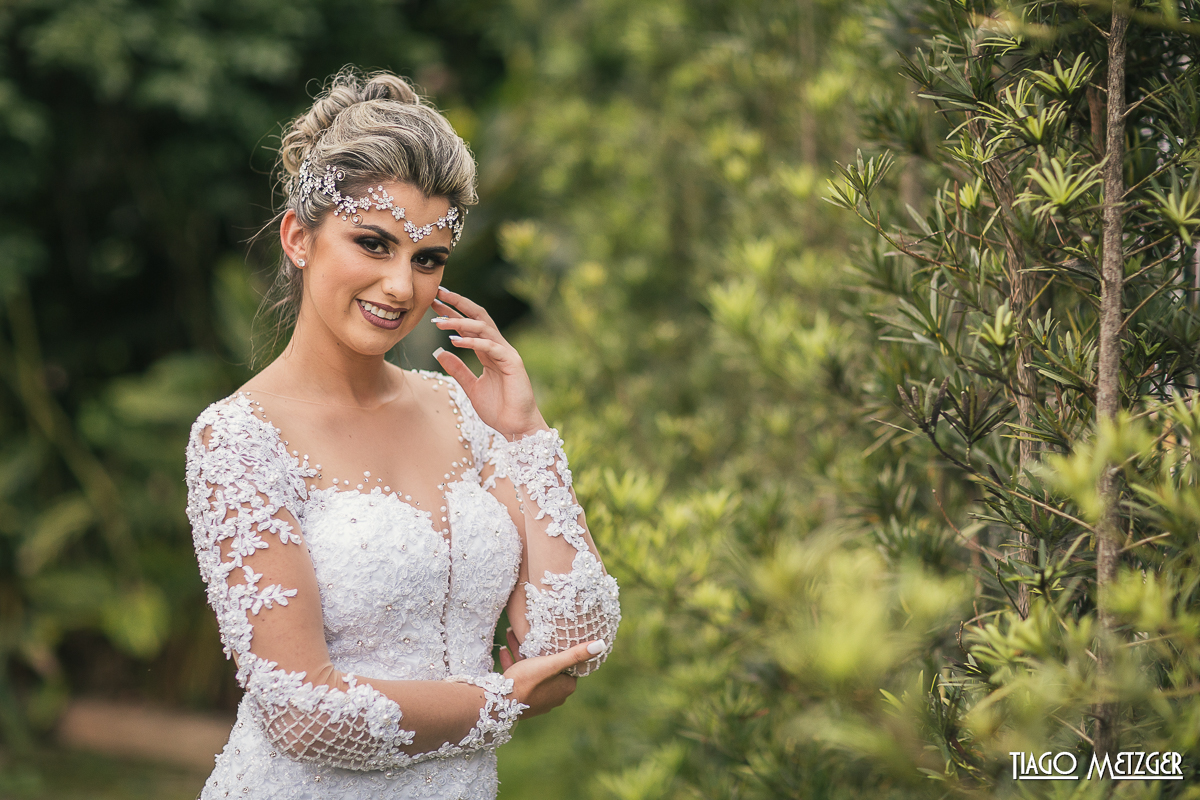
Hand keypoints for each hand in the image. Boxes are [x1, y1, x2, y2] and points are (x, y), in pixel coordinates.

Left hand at [431, 286, 547, 438]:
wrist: (517, 427)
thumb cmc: (498, 409)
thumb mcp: (471, 387)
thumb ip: (458, 369)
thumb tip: (440, 352)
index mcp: (489, 352)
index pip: (469, 325)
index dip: (453, 313)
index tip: (435, 303)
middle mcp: (499, 348)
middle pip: (478, 318)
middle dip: (459, 304)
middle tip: (438, 294)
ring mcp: (507, 354)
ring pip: (483, 329)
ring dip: (460, 322)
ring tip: (438, 322)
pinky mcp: (512, 363)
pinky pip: (490, 347)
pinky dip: (473, 342)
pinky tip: (455, 341)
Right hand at [498, 627, 605, 717]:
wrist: (498, 702)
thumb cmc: (528, 681)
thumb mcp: (552, 663)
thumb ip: (575, 654)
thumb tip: (601, 644)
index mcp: (565, 687)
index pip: (568, 664)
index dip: (561, 648)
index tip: (555, 635)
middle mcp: (554, 696)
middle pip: (549, 665)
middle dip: (538, 648)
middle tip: (531, 633)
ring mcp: (537, 698)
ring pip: (532, 669)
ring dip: (522, 653)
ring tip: (513, 635)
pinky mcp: (521, 699)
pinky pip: (520, 677)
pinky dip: (513, 662)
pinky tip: (503, 649)